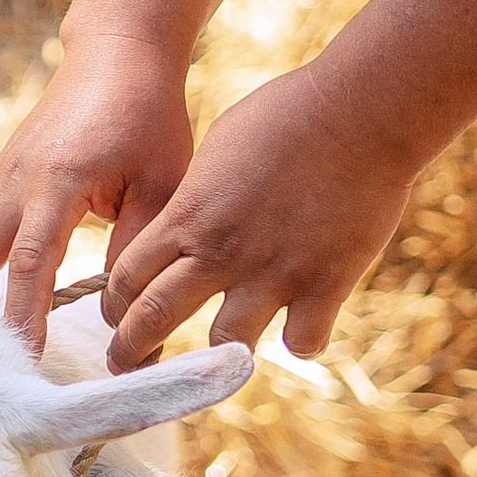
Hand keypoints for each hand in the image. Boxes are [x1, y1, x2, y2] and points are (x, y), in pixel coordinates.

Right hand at [0, 39, 193, 347]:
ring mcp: (0, 178)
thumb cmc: (148, 117)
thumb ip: (139, 244)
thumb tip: (125, 309)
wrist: (116, 54)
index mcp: (57, 181)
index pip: (32, 261)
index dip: (23, 314)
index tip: (20, 359)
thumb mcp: (163, 181)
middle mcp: (16, 181)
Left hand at [101, 63, 414, 369]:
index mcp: (187, 216)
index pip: (124, 278)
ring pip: (225, 345)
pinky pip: (302, 342)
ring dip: (215, 360)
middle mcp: (220, 252)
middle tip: (124, 366)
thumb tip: (182, 222)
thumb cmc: (286, 114)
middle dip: (130, 350)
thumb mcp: (217, 151)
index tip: (115, 318)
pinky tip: (297, 334)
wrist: (363, 109)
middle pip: (152, 319)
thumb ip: (196, 198)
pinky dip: (299, 343)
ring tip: (211, 368)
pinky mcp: (327, 283)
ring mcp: (274, 272)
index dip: (114, 304)